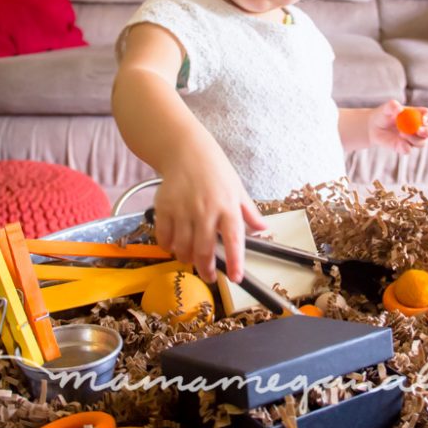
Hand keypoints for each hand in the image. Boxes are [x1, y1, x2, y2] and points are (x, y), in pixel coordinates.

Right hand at [151, 145, 266, 284]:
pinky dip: (168, 247)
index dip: (235, 262)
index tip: (235, 277)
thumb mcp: (237, 189)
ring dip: (186, 259)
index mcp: (227, 206)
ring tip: (190, 259)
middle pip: (204, 250)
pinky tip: (174, 245)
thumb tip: (263, 229)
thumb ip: (249, 212)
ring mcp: (183, 210)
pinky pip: (164, 237)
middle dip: (206, 269)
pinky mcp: (164, 208)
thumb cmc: (214, 170)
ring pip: (182, 248)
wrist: (186, 150)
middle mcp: (205, 210)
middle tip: (208, 277)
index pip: (234, 239)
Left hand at [368, 99, 427, 154]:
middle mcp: (419, 128)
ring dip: (414, 139)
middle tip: (419, 130)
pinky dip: (405, 147)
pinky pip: (409, 150)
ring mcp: (414, 140)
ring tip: (401, 133)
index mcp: (418, 115)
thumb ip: (392, 106)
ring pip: (421, 143)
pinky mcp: (405, 148)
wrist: (373, 127)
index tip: (424, 119)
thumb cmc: (383, 114)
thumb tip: (399, 108)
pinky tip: (398, 142)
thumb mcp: (386, 108)